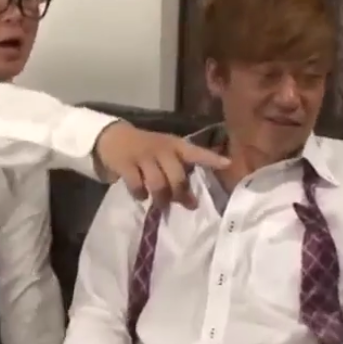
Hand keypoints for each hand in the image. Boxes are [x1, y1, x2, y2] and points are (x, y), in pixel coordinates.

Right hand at [95, 121, 229, 208]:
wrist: (114, 138)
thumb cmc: (147, 148)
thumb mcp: (166, 152)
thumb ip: (178, 171)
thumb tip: (190, 201)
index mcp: (175, 145)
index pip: (196, 152)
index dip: (211, 158)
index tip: (228, 164)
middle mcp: (161, 149)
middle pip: (177, 176)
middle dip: (181, 194)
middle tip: (185, 204)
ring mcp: (143, 156)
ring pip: (158, 184)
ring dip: (161, 198)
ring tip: (162, 205)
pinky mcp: (126, 164)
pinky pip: (137, 186)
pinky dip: (140, 195)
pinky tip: (141, 196)